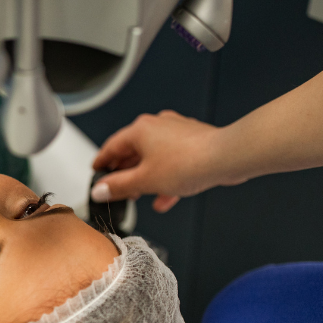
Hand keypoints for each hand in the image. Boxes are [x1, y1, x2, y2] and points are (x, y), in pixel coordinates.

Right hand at [91, 110, 227, 212]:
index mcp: (140, 130)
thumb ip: (118, 186)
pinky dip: (166, 178)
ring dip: (146, 178)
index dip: (101, 163)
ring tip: (142, 195)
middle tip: (118, 190)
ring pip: (154, 158)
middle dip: (125, 173)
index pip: (111, 147)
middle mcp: (157, 125)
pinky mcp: (193, 141)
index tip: (96, 172)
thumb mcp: (144, 181)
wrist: (226, 157)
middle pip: (133, 152)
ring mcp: (176, 132)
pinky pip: (172, 161)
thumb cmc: (189, 162)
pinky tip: (165, 197)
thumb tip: (100, 190)